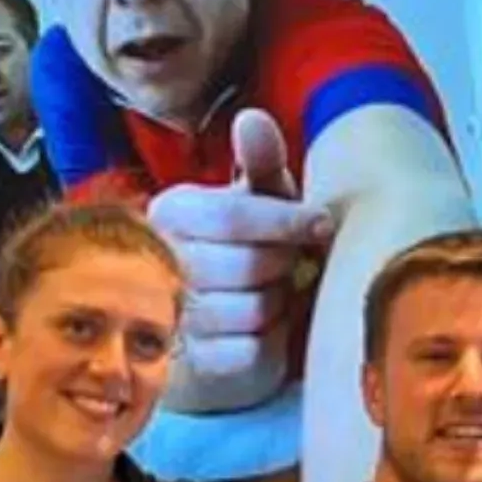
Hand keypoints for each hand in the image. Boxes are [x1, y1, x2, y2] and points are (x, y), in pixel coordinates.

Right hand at [148, 109, 333, 414]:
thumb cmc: (247, 245)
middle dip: (283, 265)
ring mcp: (171, 316)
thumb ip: (261, 160)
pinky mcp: (190, 364)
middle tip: (290, 263)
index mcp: (171, 212)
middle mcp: (159, 263)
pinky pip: (250, 351)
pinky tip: (264, 327)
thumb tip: (252, 117)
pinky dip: (270, 340)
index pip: (233, 215)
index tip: (322, 226)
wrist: (221, 321)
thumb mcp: (258, 198)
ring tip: (273, 293)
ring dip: (277, 303)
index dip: (288, 222)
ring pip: (252, 310)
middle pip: (248, 265)